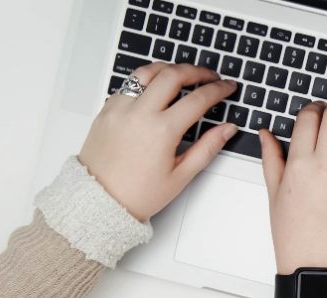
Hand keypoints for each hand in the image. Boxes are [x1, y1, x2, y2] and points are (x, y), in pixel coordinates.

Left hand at [78, 63, 238, 220]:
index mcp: (162, 131)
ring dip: (169, 69)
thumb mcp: (181, 175)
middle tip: (210, 76)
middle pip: (173, 74)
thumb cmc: (138, 193)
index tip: (227, 87)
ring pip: (147, 71)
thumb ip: (208, 147)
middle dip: (196, 71)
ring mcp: (120, 108)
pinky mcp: (107, 109)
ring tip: (183, 74)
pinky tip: (156, 89)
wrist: (100, 200)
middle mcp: (139, 114)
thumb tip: (227, 129)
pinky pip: (129, 84)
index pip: (198, 99)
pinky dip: (146, 81)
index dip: (218, 89)